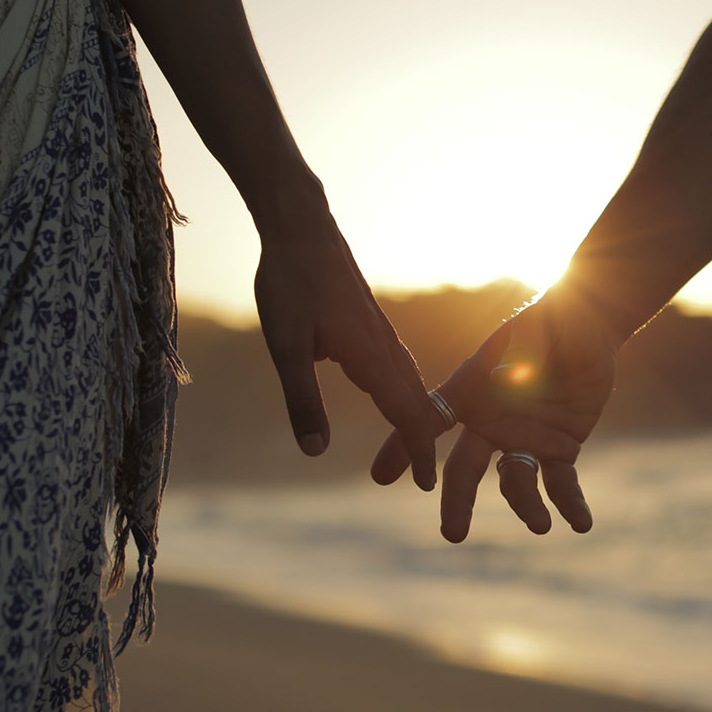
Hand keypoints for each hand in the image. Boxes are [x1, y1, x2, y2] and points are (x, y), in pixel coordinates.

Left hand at [254, 205, 443, 489]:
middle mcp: (384, 346)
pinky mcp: (371, 321)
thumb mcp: (286, 347)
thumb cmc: (290, 283)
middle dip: (423, 439)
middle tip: (425, 477)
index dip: (417, 450)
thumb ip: (302, 399)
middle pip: (415, 401)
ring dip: (416, 414)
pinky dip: (407, 389)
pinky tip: (397, 390)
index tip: (425, 484)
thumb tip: (315, 452)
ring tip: (419, 440)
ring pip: (410, 381)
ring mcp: (380, 332)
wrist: (301, 227)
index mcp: (370, 357)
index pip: (404, 413)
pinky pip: (400, 364)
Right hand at [371, 286, 620, 540]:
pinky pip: (562, 484)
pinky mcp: (558, 449)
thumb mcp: (538, 324)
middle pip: (464, 468)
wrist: (588, 325)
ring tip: (539, 526)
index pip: (429, 421)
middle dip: (456, 502)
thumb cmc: (553, 315)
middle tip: (452, 535)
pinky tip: (581, 524)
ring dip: (525, 506)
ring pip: (514, 483)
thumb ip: (523, 346)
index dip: (405, 448)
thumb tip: (505, 378)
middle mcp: (491, 422)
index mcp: (472, 390)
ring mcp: (523, 439)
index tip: (381, 477)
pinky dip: (570, 505)